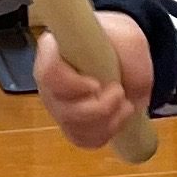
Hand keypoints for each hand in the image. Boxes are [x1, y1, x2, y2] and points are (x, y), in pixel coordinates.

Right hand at [34, 10, 153, 151]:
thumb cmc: (120, 44)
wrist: (125, 61)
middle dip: (99, 107)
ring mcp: (57, 105)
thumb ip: (120, 49)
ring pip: (74, 127)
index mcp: (54, 51)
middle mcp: (48, 82)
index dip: (71, 84)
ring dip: (108, 120)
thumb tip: (113, 71)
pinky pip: (83, 139)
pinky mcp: (69, 125)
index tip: (96, 84)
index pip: (48, 72)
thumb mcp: (128, 37)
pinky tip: (118, 114)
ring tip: (125, 102)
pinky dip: (107, 131)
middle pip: (62, 108)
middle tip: (119, 92)